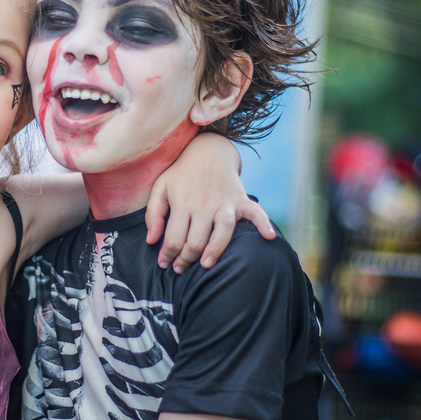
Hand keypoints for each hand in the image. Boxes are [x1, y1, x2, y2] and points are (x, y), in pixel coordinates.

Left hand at [147, 133, 274, 272]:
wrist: (208, 150)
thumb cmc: (181, 173)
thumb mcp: (160, 188)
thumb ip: (153, 214)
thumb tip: (152, 240)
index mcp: (183, 203)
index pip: (174, 238)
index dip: (167, 255)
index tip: (164, 263)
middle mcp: (204, 205)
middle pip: (196, 241)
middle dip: (185, 260)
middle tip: (180, 269)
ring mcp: (224, 203)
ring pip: (222, 232)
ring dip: (214, 251)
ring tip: (206, 266)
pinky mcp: (240, 200)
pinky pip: (255, 212)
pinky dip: (263, 224)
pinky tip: (269, 237)